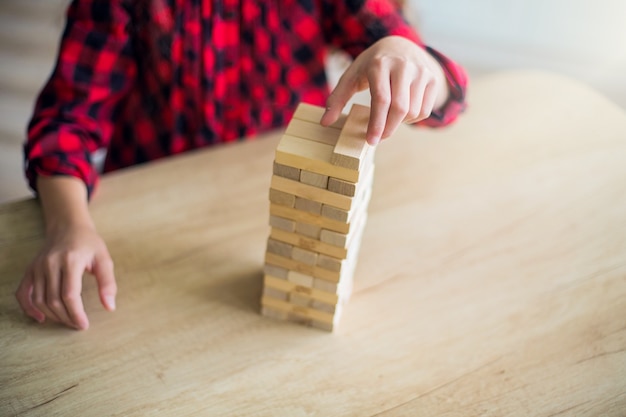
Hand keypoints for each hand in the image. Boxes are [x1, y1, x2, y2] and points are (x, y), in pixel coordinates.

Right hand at [15, 224, 115, 329]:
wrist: (68, 227)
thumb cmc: (89, 244)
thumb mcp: (104, 259)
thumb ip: (108, 283)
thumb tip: (110, 307)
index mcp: (70, 260)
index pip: (69, 294)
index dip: (76, 313)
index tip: (84, 325)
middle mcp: (50, 264)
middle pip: (53, 300)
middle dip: (66, 317)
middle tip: (77, 325)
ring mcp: (37, 267)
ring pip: (39, 300)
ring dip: (52, 316)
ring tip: (67, 321)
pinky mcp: (30, 270)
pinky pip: (23, 293)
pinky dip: (28, 308)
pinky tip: (41, 318)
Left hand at [321, 36, 449, 144]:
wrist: (400, 44)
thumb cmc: (371, 65)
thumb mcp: (352, 75)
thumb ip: (338, 98)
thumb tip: (325, 122)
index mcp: (380, 64)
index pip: (381, 99)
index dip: (377, 123)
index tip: (371, 140)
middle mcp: (403, 66)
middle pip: (400, 108)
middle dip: (388, 128)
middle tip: (377, 138)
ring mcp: (421, 71)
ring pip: (413, 112)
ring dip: (399, 123)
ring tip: (388, 119)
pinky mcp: (432, 79)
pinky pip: (424, 111)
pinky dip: (411, 119)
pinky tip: (401, 113)